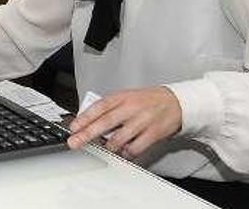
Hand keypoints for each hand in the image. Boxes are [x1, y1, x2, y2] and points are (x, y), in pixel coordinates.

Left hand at [67, 86, 181, 158]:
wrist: (175, 102)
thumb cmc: (147, 101)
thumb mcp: (126, 97)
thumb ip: (109, 108)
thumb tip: (87, 120)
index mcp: (122, 97)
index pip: (99, 106)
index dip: (85, 117)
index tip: (73, 127)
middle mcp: (131, 108)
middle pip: (105, 122)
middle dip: (87, 134)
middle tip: (75, 142)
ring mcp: (143, 120)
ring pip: (119, 138)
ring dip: (109, 146)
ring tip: (106, 147)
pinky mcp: (153, 133)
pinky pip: (135, 147)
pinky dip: (126, 152)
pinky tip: (124, 151)